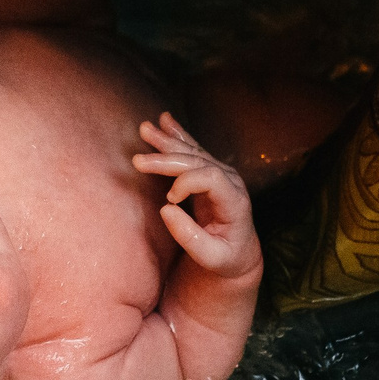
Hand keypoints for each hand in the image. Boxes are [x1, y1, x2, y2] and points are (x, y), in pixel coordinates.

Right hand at [134, 114, 259, 282]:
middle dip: (166, 159)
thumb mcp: (212, 258)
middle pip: (197, 161)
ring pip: (193, 151)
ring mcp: (222, 173)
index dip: (186, 183)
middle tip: (138, 160)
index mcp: (234, 200)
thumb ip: (191, 238)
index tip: (168, 200)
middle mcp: (231, 181)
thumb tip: (165, 209)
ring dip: (168, 141)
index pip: (210, 178)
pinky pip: (192, 150)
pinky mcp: (211, 171)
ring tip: (145, 129)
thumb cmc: (226, 258)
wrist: (240, 252)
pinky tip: (164, 121)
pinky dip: (176, 136)